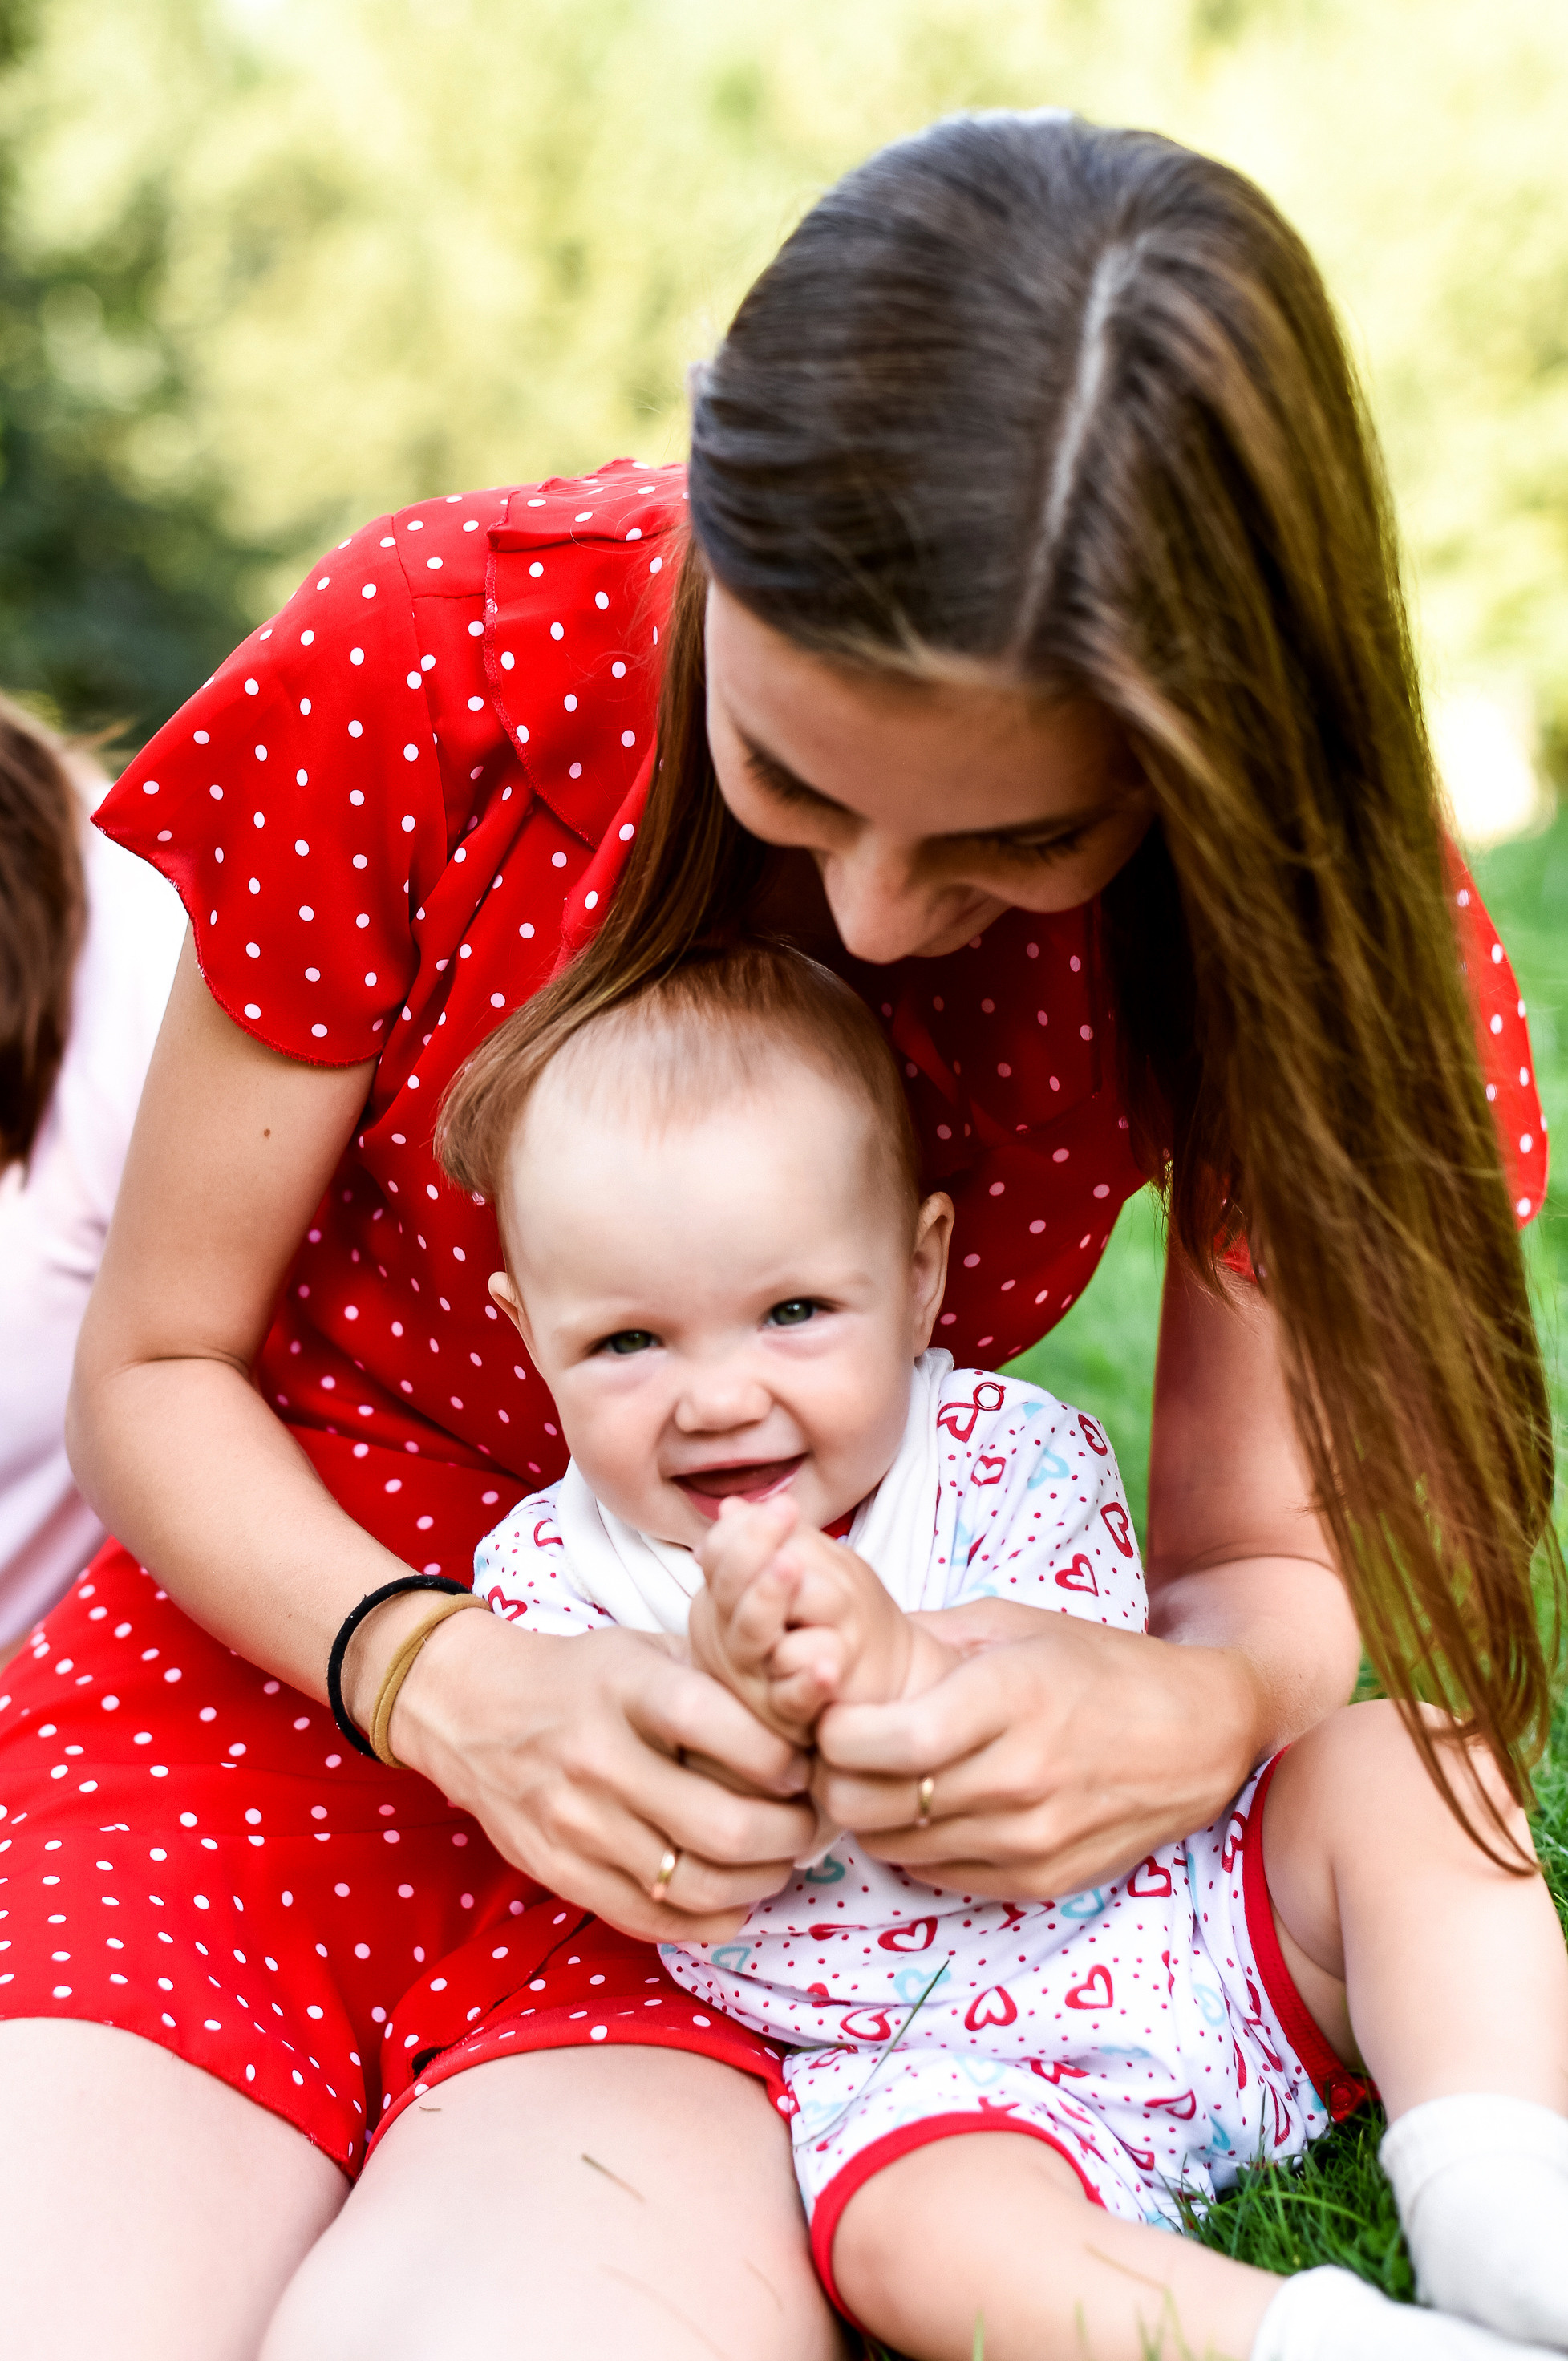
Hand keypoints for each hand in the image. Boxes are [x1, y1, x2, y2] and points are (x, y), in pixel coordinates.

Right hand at [393, 1605, 818, 1943]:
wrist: (472, 1712)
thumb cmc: (582, 1678)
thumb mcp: (644, 1650)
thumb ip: (713, 1681)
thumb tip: (806, 1716)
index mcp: (625, 1688)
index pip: (718, 1727)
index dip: (779, 1758)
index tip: (802, 1766)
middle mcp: (597, 1758)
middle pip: (721, 1826)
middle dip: (788, 1835)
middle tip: (809, 1826)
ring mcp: (575, 1824)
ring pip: (694, 1885)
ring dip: (757, 1883)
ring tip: (777, 1862)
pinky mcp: (559, 1873)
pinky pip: (652, 1919)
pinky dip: (708, 1921)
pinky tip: (733, 1900)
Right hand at [689, 1493, 955, 1741]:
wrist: (874, 1683)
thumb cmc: (830, 1621)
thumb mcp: (802, 1571)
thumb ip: (769, 1543)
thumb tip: (731, 1507)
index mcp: (726, 1603)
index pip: (721, 1558)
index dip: (748, 1532)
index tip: (786, 1505)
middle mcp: (732, 1640)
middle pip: (730, 1593)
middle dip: (753, 1554)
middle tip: (782, 1522)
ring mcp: (757, 1680)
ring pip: (750, 1638)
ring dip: (768, 1599)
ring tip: (791, 1566)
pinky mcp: (789, 1719)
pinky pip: (793, 1699)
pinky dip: (807, 1682)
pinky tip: (827, 1664)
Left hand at [812, 1614, 1265, 1899]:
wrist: (1200, 1734)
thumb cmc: (1100, 1666)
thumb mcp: (1014, 1624)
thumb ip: (926, 1637)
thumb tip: (838, 1643)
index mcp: (1010, 1699)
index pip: (888, 1742)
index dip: (834, 1734)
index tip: (827, 1713)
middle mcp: (1019, 1779)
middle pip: (872, 1807)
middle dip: (833, 1779)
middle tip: (834, 1751)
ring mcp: (1030, 1841)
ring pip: (892, 1848)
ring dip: (868, 1816)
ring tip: (879, 1775)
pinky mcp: (1039, 1883)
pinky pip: (935, 1874)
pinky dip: (912, 1844)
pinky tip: (926, 1806)